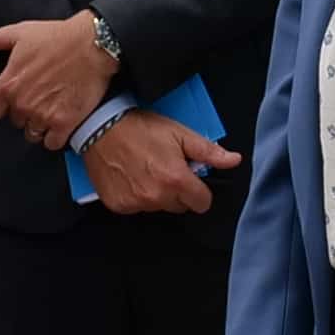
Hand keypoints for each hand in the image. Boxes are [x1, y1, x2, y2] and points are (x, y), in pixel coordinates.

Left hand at [0, 11, 113, 145]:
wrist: (94, 45)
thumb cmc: (57, 37)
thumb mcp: (21, 33)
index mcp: (8, 85)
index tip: (7, 103)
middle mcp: (22, 104)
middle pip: (15, 121)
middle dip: (24, 112)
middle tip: (39, 97)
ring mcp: (43, 116)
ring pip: (33, 133)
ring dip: (39, 125)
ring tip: (52, 109)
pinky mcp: (64, 124)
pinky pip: (52, 143)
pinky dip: (56, 136)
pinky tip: (62, 122)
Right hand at [80, 109, 229, 214]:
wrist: (100, 126)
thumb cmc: (141, 127)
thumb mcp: (179, 134)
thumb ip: (209, 152)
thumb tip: (234, 160)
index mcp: (176, 181)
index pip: (202, 203)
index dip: (199, 190)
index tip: (190, 177)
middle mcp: (157, 197)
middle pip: (180, 206)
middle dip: (178, 191)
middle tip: (165, 168)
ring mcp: (136, 203)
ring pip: (158, 207)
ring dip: (157, 194)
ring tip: (146, 170)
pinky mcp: (118, 205)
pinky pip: (136, 208)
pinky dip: (136, 196)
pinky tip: (131, 177)